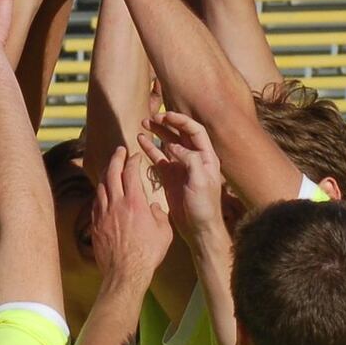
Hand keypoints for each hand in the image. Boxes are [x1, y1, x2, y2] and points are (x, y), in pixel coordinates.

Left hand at [90, 145, 171, 287]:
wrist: (125, 273)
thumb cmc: (147, 254)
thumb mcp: (164, 232)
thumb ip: (160, 215)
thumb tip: (155, 209)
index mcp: (135, 202)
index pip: (131, 172)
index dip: (133, 160)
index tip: (135, 156)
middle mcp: (116, 203)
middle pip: (111, 173)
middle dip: (116, 158)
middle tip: (119, 151)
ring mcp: (103, 214)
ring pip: (101, 186)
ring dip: (105, 173)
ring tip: (110, 168)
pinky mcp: (95, 225)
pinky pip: (95, 202)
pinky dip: (100, 192)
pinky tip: (103, 192)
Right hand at [137, 111, 226, 246]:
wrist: (197, 228)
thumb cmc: (204, 206)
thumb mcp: (200, 181)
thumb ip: (189, 160)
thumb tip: (173, 146)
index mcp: (206, 157)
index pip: (195, 131)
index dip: (181, 121)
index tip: (166, 116)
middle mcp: (193, 158)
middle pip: (180, 134)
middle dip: (167, 123)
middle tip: (152, 117)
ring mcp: (180, 166)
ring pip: (168, 143)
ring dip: (157, 132)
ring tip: (144, 123)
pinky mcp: (169, 176)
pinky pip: (158, 158)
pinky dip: (149, 148)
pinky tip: (140, 140)